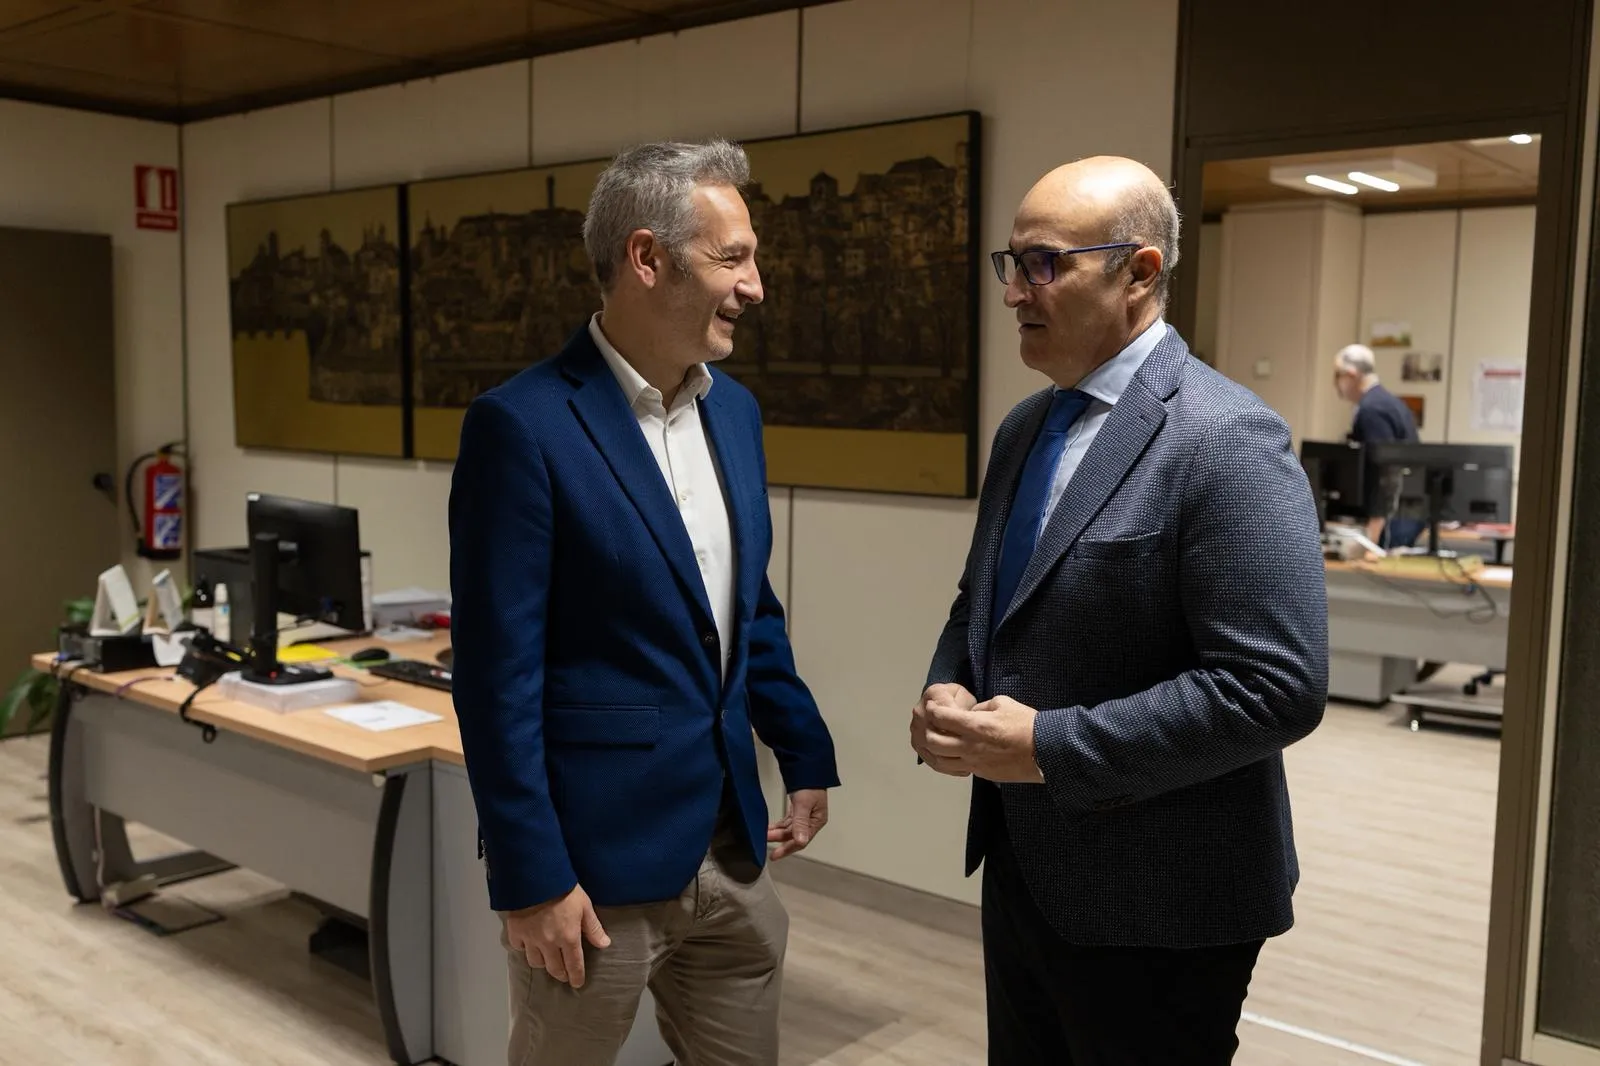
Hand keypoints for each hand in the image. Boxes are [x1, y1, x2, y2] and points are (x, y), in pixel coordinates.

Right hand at [505, 884, 609, 987]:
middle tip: (564, 975)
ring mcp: (530, 940)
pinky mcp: (515, 932)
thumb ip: (593, 927)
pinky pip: (519, 948)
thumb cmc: (564, 890)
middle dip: (561, 974)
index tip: (577, 984)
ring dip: (543, 963)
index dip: (576, 976)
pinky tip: (529, 945)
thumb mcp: (585, 906)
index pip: (574, 965)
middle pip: (554, 968)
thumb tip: (605, 944)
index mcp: (568, 938)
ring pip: (535, 962)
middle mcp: (549, 944)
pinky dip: (525, 949)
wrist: (535, 878)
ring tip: (547, 959)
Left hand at [768, 788, 828, 858]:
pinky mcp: (798, 811)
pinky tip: (770, 829)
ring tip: (764, 834)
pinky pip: (787, 823)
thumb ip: (800, 823)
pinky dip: (779, 826)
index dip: (787, 849)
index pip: (801, 841)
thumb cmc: (810, 784)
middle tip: (765, 840)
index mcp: (817, 821)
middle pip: (794, 836)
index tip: (775, 855)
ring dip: (777, 833)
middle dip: (779, 839)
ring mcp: (804, 816)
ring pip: (789, 830)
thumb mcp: (803, 804)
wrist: (807, 768)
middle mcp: (812, 821)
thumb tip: (800, 841)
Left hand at [916, 695, 1043, 782]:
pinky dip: (945, 762)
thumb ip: (980, 707)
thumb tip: (969, 713)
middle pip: (933, 742)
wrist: (1046, 751)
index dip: (932, 711)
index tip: (932, 707)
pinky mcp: (981, 773)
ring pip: (939, 761)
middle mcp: (970, 746)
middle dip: (925, 731)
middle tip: (928, 724)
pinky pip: (954, 769)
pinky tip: (947, 754)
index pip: (942, 718)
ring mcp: (974, 763)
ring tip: (932, 740)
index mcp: (976, 726)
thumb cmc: (1026, 724)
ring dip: (931, 750)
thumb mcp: (1002, 704)